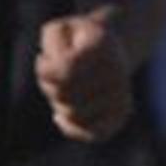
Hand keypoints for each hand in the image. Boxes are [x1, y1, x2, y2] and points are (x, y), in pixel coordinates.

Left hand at [34, 10, 134, 140]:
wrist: (114, 48)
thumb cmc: (76, 39)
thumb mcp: (58, 31)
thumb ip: (51, 45)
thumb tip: (52, 74)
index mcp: (103, 48)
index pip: (65, 72)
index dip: (45, 68)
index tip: (46, 57)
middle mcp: (117, 73)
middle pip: (64, 93)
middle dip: (49, 84)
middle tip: (54, 70)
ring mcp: (121, 96)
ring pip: (72, 113)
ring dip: (58, 100)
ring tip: (62, 86)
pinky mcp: (119, 115)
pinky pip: (94, 134)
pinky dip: (72, 129)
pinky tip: (58, 118)